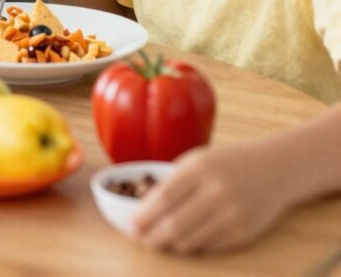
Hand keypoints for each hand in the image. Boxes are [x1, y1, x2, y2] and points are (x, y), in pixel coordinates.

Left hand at [131, 144, 292, 253]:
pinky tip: (184, 242)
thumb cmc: (228, 163)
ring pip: (191, 240)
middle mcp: (217, 191)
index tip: (131, 225)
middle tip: (141, 239)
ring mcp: (233, 214)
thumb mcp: (198, 161)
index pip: (164, 198)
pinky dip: (193, 246)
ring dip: (170, 244)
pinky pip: (210, 247)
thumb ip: (173, 182)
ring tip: (159, 241)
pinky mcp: (245, 233)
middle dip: (153, 236)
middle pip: (175, 224)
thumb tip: (144, 210)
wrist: (275, 169)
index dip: (144, 215)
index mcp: (200, 168)